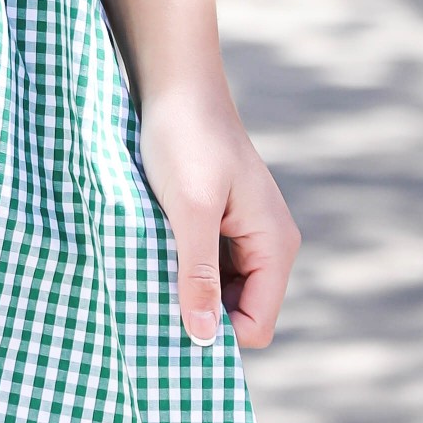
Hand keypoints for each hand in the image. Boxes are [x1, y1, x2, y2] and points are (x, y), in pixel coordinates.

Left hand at [138, 81, 299, 351]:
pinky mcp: (220, 221)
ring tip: (148, 275)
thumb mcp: (189, 209)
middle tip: (151, 306)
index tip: (170, 328)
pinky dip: (182, 268)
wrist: (176, 84)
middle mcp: (268, 244)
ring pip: (219, 291)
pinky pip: (206, 265)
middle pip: (240, 313)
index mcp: (274, 244)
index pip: (257, 325)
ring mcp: (244, 232)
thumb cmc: (185, 138)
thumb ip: (198, 272)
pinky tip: (152, 255)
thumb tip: (202, 338)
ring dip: (187, 290)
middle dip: (201, 316)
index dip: (218, 336)